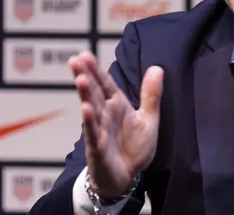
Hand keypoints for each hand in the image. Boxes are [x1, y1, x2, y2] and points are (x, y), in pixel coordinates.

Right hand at [69, 51, 163, 198]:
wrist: (127, 178)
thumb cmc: (133, 147)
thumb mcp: (148, 119)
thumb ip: (151, 94)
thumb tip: (157, 67)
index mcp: (117, 106)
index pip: (105, 84)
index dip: (96, 70)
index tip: (84, 54)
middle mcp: (105, 115)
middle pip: (94, 92)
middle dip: (85, 76)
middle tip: (76, 60)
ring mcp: (99, 130)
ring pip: (92, 110)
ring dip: (85, 95)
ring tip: (80, 79)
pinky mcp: (98, 148)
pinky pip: (93, 133)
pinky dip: (90, 122)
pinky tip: (85, 109)